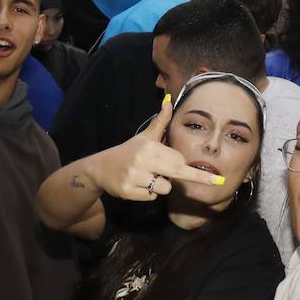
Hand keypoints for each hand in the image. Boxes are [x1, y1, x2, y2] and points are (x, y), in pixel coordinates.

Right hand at [88, 97, 222, 199]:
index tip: (187, 166)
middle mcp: (142, 161)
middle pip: (178, 173)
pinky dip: (148, 193)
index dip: (180, 162)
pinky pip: (152, 197)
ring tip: (147, 177)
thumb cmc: (130, 151)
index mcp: (149, 147)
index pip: (179, 159)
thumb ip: (161, 121)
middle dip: (188, 177)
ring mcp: (134, 178)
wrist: (101, 167)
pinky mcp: (128, 192)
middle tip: (198, 179)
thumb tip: (169, 102)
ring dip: (160, 185)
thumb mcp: (145, 136)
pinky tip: (139, 185)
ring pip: (165, 188)